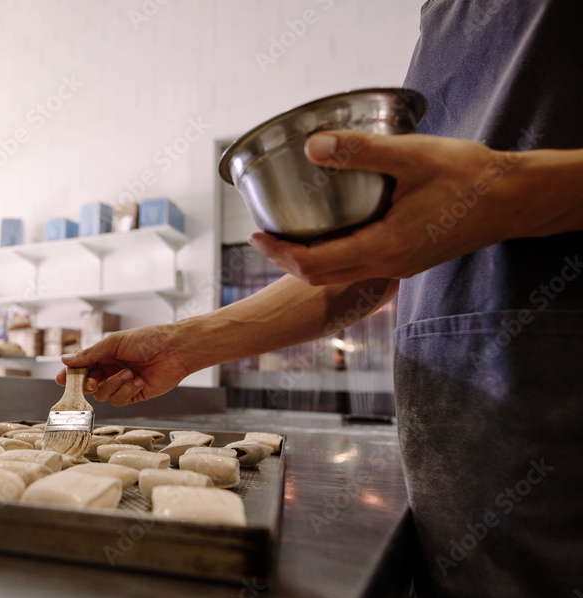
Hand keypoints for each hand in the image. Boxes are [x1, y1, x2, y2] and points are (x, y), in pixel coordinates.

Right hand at [56, 324, 194, 406]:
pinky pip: (119, 400)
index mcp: (104, 356)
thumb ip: (90, 354)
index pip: (82, 368)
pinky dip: (127, 391)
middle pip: (89, 385)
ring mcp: (122, 384)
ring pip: (103, 395)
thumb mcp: (114, 343)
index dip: (71, 375)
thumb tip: (65, 360)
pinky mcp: (134, 395)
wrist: (174, 349)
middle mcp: (111, 371)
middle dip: (89, 385)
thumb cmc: (146, 340)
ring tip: (129, 373)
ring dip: (114, 385)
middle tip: (92, 383)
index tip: (61, 380)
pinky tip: (138, 381)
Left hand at [247, 130, 525, 284]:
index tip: (256, 235)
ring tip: (288, 232)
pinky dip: (334, 254)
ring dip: (309, 259)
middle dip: (286, 260)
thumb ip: (361, 152)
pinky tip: (330, 229)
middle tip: (264, 234)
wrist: (514, 199)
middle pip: (320, 277)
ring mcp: (398, 266)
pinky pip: (359, 265)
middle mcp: (388, 265)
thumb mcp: (413, 156)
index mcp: (385, 247)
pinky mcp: (407, 259)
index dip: (280, 254)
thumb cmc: (469, 175)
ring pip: (339, 274)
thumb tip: (312, 146)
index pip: (315, 266)